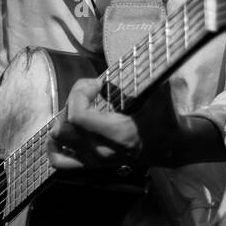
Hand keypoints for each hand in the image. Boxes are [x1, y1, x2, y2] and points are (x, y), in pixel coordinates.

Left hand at [47, 78, 183, 173]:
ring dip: (62, 119)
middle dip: (73, 100)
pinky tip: (62, 132)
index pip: (77, 115)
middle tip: (88, 91)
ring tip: (78, 107)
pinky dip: (54, 147)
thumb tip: (131, 60)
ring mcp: (94, 161)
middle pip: (65, 125)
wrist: (171, 146)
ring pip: (59, 140)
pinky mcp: (91, 165)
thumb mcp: (158, 94)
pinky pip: (60, 161)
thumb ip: (143, 77)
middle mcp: (102, 151)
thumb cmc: (164, 118)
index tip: (96, 83)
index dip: (80, 93)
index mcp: (117, 135)